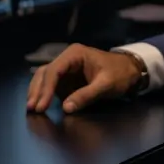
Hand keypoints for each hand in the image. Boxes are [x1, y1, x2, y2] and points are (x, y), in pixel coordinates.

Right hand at [26, 44, 142, 113]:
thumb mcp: (106, 85)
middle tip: (32, 109)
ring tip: (32, 108)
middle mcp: (67, 58)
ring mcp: (66, 68)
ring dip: (38, 92)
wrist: (130, 71)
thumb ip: (86, 95)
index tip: (42, 105)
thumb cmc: (120, 74)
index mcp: (75, 54)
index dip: (46, 89)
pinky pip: (51, 85)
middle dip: (38, 90)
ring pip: (45, 78)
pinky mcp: (67, 78)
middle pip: (45, 73)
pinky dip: (44, 94)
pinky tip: (40, 104)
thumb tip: (65, 107)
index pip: (54, 70)